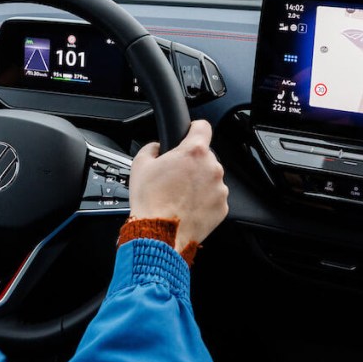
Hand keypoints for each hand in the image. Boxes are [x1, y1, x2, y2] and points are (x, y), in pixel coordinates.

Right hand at [129, 120, 228, 247]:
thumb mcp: (139, 165)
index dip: (194, 129)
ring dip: (198, 183)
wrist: (160, 234)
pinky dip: (203, 200)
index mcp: (194, 152)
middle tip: (175, 176)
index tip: (191, 133)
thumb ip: (151, 148)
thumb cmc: (151, 202)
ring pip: (210, 178)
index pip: (203, 127)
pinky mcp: (222, 207)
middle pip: (205, 156)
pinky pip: (213, 197)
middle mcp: (211, 168)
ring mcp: (219, 188)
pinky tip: (187, 207)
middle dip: (192, 163)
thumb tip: (157, 148)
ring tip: (179, 196)